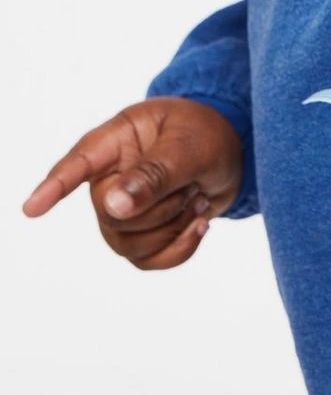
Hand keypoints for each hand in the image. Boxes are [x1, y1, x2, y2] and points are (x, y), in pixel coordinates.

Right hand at [22, 96, 243, 268]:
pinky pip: (149, 260)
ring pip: (128, 244)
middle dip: (161, 209)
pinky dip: (180, 249)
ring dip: (173, 229)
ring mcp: (124, 210)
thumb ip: (154, 174)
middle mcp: (110, 178)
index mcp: (114, 143)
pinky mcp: (145, 234)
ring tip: (198, 200)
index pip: (77, 166)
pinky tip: (199, 226)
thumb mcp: (188, 146)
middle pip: (111, 215)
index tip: (32, 209)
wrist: (233, 153)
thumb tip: (115, 206)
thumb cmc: (206, 134)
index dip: (54, 187)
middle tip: (192, 187)